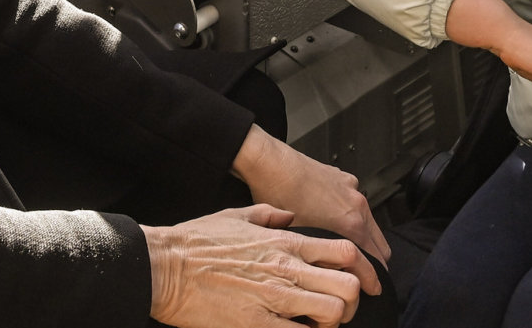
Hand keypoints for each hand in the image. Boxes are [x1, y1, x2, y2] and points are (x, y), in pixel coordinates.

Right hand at [144, 204, 373, 327]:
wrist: (165, 266)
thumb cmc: (195, 242)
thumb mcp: (237, 215)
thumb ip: (270, 214)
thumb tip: (288, 215)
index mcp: (284, 241)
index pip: (345, 251)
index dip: (364, 270)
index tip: (367, 283)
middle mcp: (285, 268)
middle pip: (348, 285)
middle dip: (352, 301)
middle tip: (339, 309)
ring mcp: (273, 297)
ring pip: (332, 312)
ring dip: (331, 322)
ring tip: (317, 324)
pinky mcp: (257, 323)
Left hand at [230, 125, 390, 266]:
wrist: (271, 164)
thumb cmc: (280, 197)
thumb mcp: (300, 239)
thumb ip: (322, 259)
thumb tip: (326, 276)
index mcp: (351, 223)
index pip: (376, 259)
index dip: (374, 277)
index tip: (370, 288)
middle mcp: (357, 205)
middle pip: (380, 242)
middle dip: (373, 260)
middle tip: (358, 273)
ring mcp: (352, 189)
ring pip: (368, 222)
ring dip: (361, 237)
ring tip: (341, 248)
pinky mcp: (343, 178)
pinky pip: (355, 203)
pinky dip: (350, 215)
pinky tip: (329, 219)